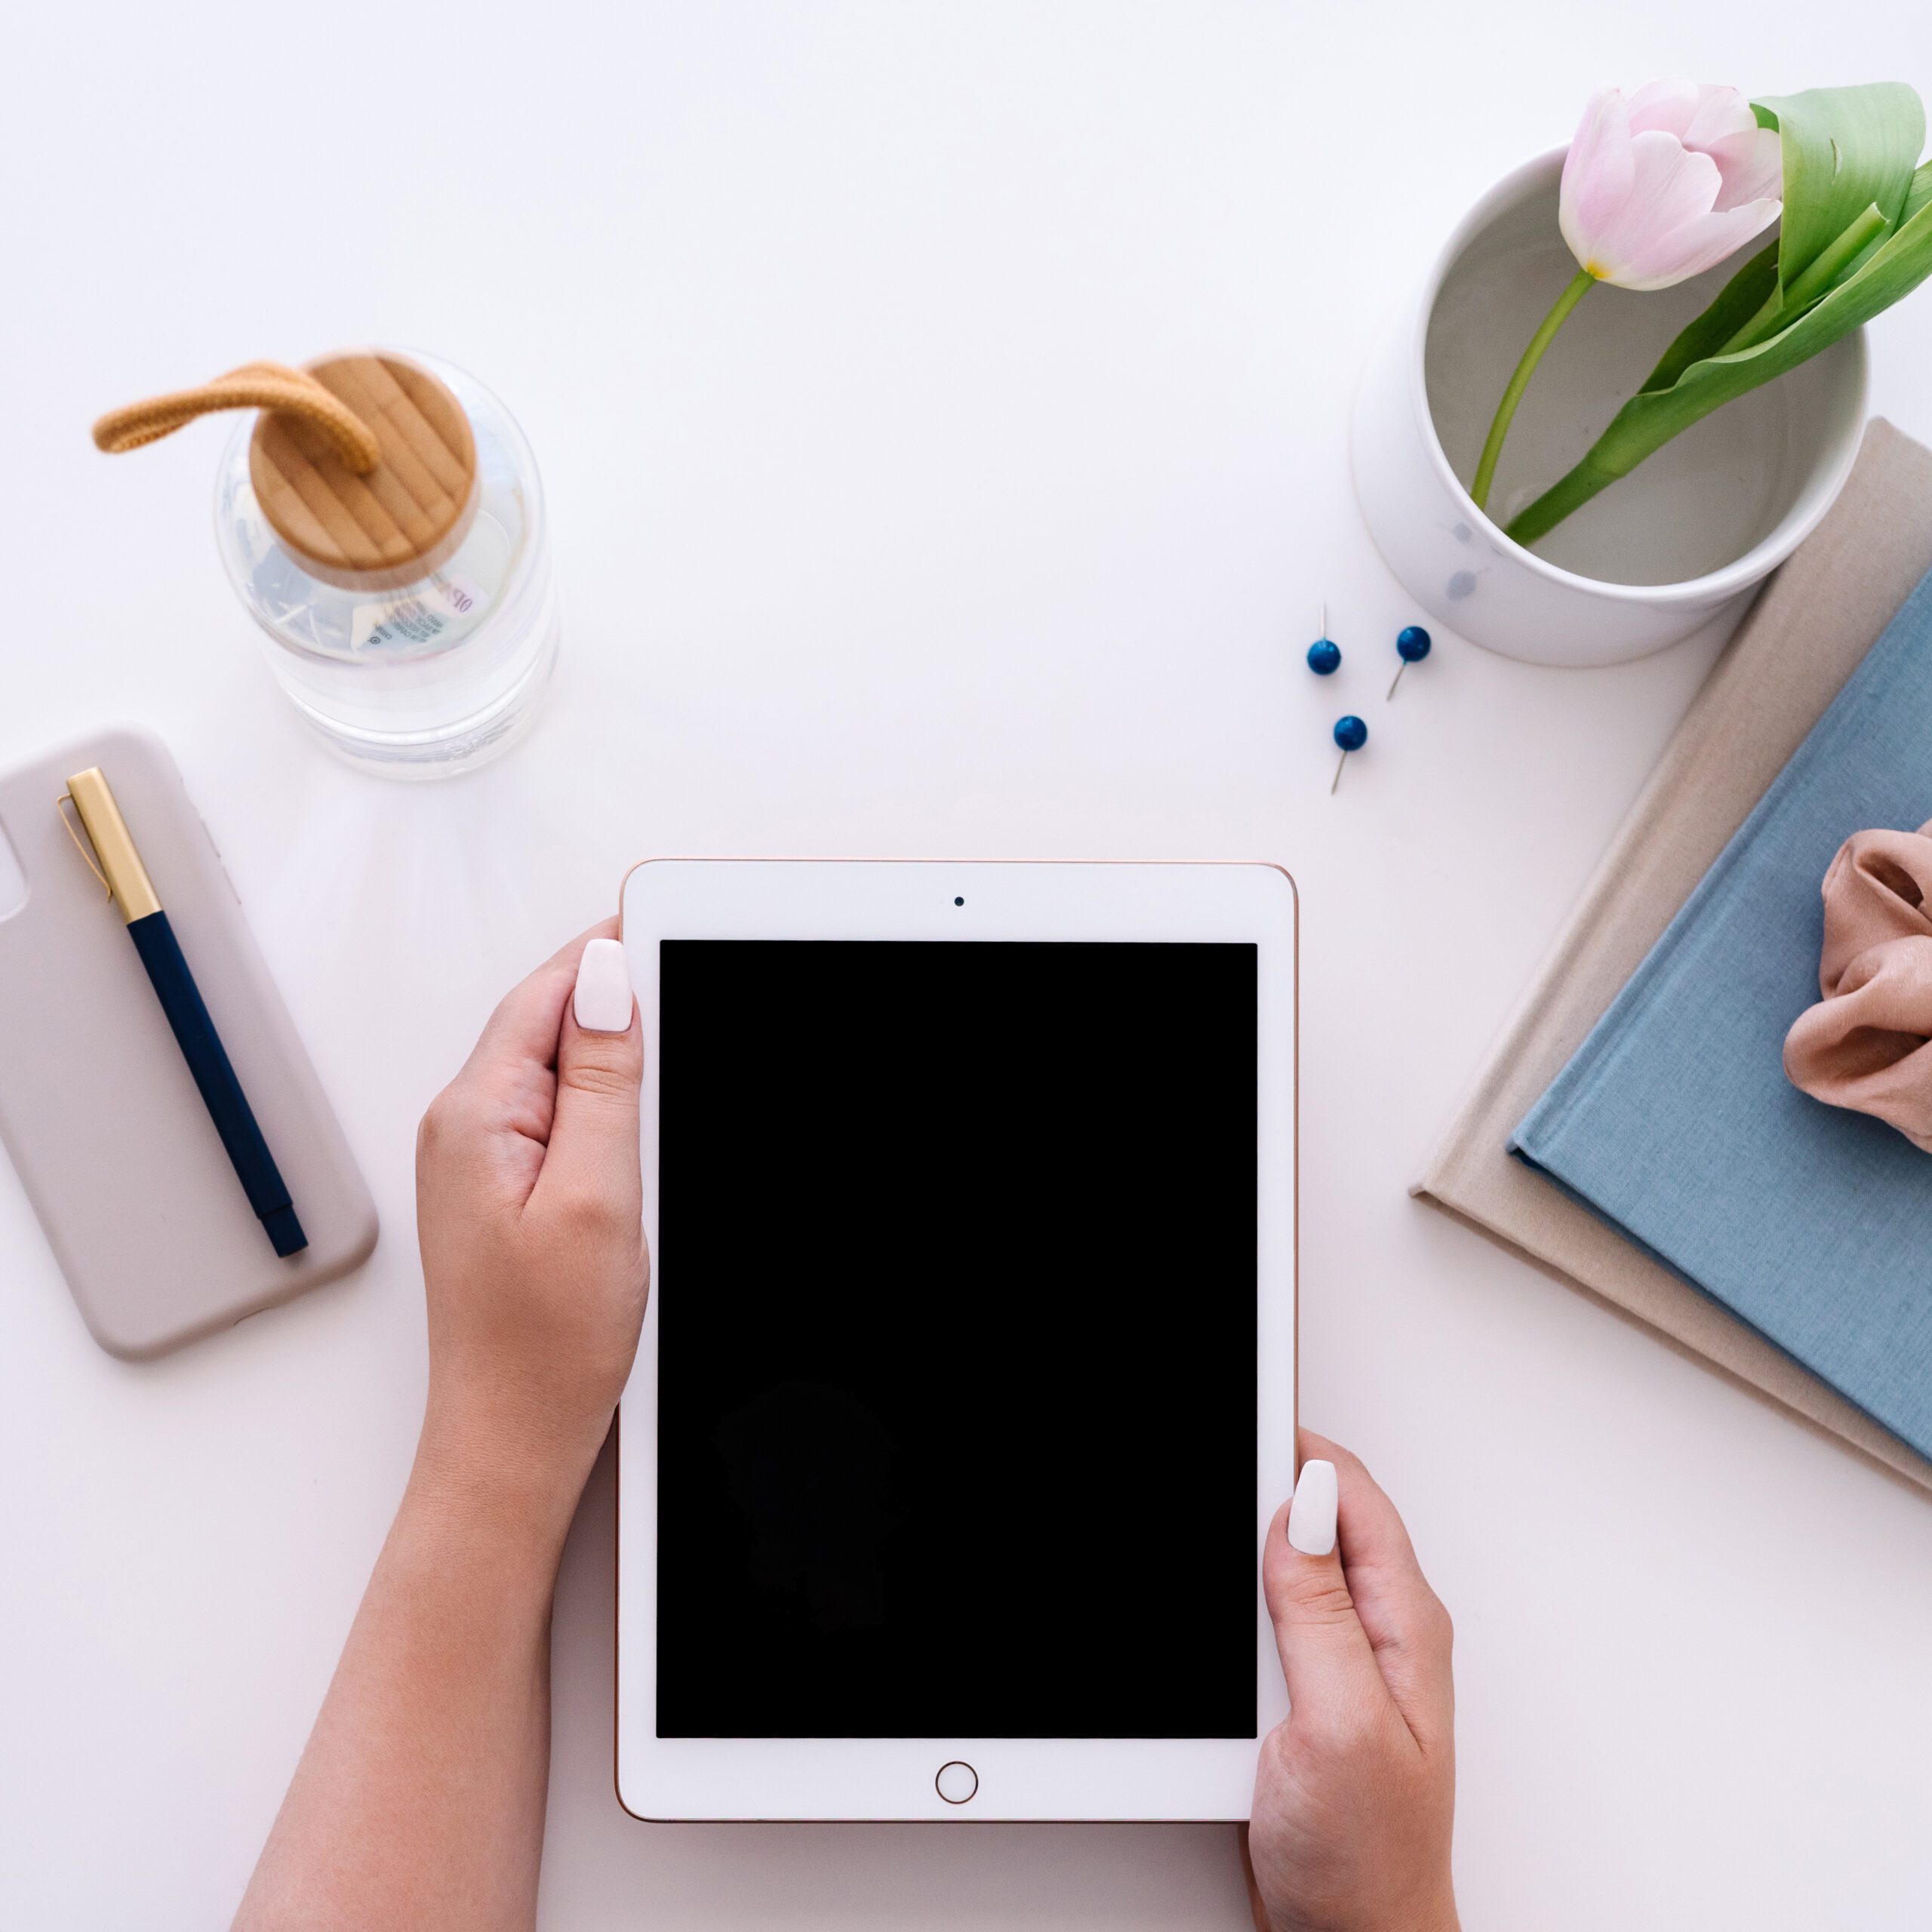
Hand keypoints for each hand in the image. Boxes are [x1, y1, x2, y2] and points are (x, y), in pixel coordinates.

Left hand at [413, 920, 646, 1509]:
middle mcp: (463, 1125)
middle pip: (551, 1019)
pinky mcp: (502, 1188)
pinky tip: (642, 1131)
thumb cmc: (546, 1344)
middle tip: (698, 986)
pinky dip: (606, 1106)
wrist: (510, 1439)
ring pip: (558, 1066)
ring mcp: (478, 1157)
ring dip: (617, 1056)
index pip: (550, 990)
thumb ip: (603, 1081)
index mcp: (476, 1114)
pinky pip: (558, 1114)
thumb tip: (607, 977)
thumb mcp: (598, 1196)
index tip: (676, 923)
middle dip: (622, 1000)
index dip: (614, 951)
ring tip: (674, 1073)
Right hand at [1247, 1431, 1457, 1931]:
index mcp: (1404, 1625)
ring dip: (1252, 1531)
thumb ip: (1320, 1613)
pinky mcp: (1311, 1691)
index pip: (1353, 1495)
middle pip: (1324, 1515)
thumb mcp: (1339, 1725)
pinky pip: (1276, 1609)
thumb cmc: (1366, 1860)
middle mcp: (1383, 1634)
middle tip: (1216, 1443)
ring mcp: (1348, 1661)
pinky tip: (1216, 1587)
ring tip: (1213, 1491)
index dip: (1295, 1446)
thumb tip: (1302, 1511)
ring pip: (1295, 1558)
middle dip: (1269, 1475)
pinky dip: (1241, 1585)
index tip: (1242, 1416)